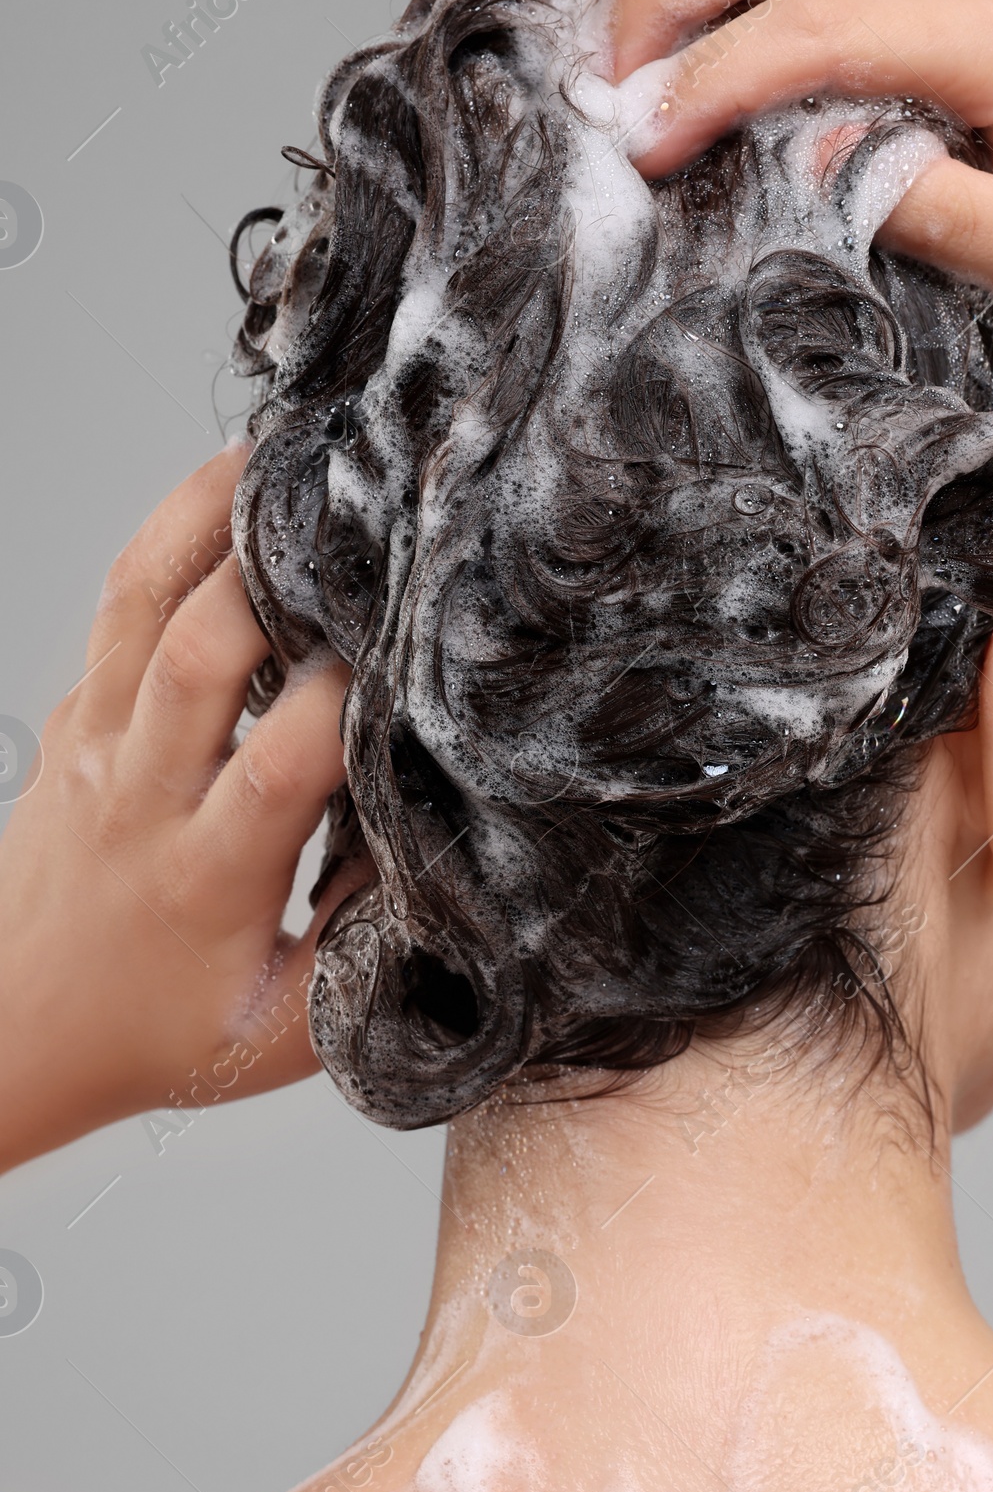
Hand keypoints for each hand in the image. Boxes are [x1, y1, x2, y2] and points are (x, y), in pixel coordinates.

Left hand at [0, 446, 354, 1172]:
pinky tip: (223, 493)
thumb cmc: (154, 1040)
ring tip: (282, 451)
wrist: (7, 1034)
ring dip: (208, 518)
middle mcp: (141, 797)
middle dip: (278, 568)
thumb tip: (449, 874)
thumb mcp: (284, 1039)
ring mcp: (97, 747)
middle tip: (360, 505)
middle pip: (199, 653)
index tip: (421, 649)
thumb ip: (369, 961)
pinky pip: (116, 608)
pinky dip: (167, 539)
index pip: (283, 764)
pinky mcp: (76, 720)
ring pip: (143, 605)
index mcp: (206, 879)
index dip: (351, 697)